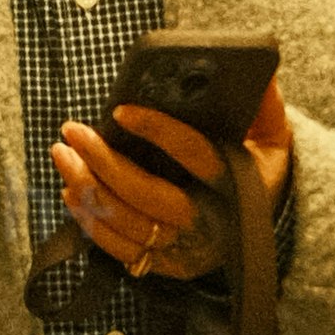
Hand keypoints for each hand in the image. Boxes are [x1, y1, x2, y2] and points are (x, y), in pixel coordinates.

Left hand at [52, 80, 291, 277]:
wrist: (264, 229)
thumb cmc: (260, 170)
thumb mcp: (272, 135)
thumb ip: (264, 104)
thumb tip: (260, 69)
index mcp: (239, 186)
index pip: (195, 155)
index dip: (158, 131)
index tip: (120, 111)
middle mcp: (212, 224)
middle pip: (148, 196)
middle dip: (104, 162)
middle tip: (72, 130)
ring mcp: (187, 250)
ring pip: (127, 224)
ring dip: (88, 189)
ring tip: (62, 154)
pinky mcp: (167, 266)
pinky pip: (120, 250)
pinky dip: (91, 222)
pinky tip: (71, 191)